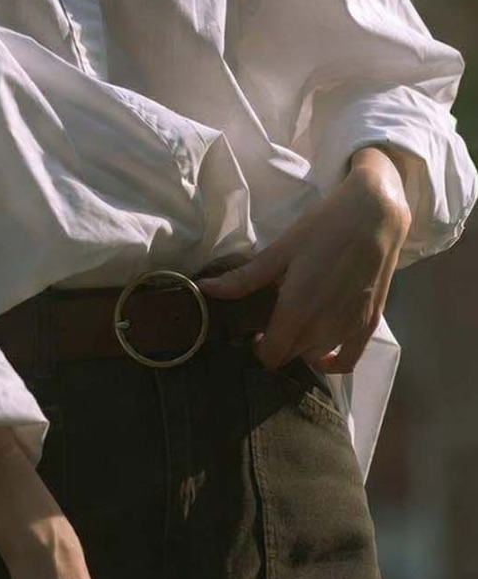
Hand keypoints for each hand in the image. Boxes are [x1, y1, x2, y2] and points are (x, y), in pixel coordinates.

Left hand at [196, 165, 411, 373]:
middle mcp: (323, 328)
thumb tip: (204, 289)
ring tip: (296, 323)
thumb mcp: (280, 250)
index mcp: (297, 311)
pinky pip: (348, 361)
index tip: (253, 330)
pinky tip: (321, 350)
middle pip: (291, 356)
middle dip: (277, 344)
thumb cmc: (323, 228)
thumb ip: (244, 278)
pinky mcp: (370, 325)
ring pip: (315, 357)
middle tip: (272, 320)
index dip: (257, 348)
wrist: (374, 216)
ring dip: (301, 348)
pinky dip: (332, 362)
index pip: (271, 355)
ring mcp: (349, 329)